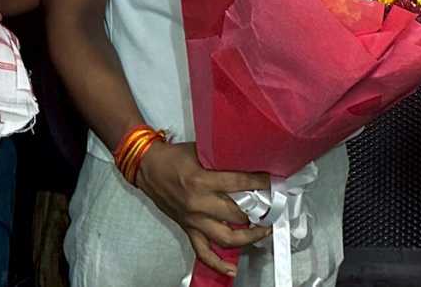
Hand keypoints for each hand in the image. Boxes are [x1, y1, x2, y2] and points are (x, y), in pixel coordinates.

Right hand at [134, 140, 270, 277]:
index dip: (259, 183)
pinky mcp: (188, 228)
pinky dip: (218, 264)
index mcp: (202, 181)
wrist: (147, 167)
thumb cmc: (173, 157)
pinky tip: (231, 269)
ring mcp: (193, 220)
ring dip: (248, 237)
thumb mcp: (200, 151)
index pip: (239, 184)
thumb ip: (222, 159)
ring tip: (263, 232)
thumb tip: (247, 159)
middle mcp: (199, 204)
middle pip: (236, 215)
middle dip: (258, 212)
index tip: (273, 182)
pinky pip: (203, 252)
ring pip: (226, 238)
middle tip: (272, 207)